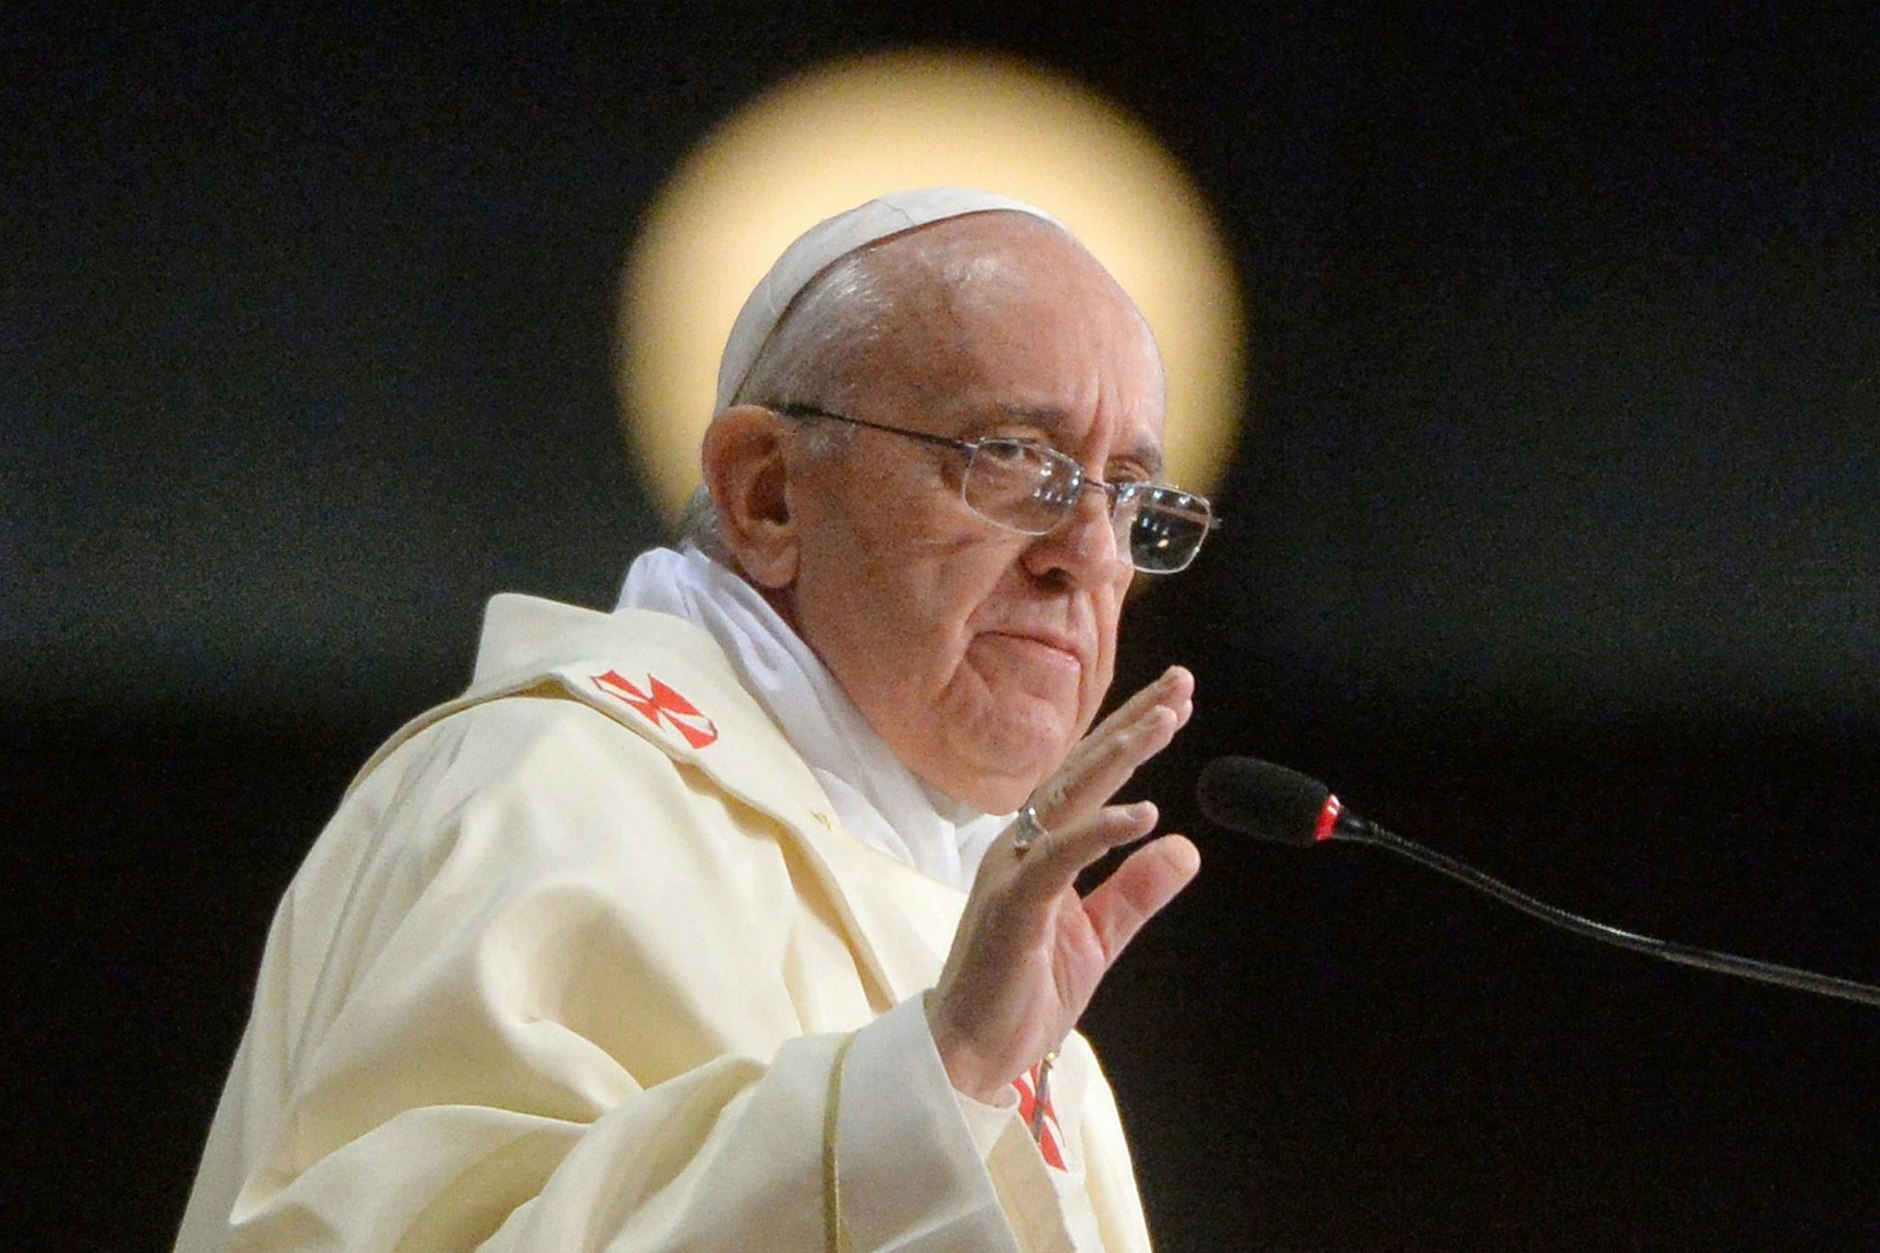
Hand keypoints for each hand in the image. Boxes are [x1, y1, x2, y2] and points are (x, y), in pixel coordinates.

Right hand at [925, 665, 1199, 1103]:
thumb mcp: (1098, 936)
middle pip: (1084, 768)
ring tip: (1164, 722)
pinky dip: (1101, 831)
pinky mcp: (1014, 904)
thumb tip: (1184, 844)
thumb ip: (1137, 889)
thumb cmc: (1022, 990)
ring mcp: (1015, 869)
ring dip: (1120, 755)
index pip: (1093, 778)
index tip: (1176, 702)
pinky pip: (1061, 856)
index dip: (1132, 736)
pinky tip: (1142, 813)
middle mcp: (1024, 843)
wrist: (972, 1051)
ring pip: (1071, 796)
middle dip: (1133, 723)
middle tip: (1180, 684)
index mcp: (1042, 846)